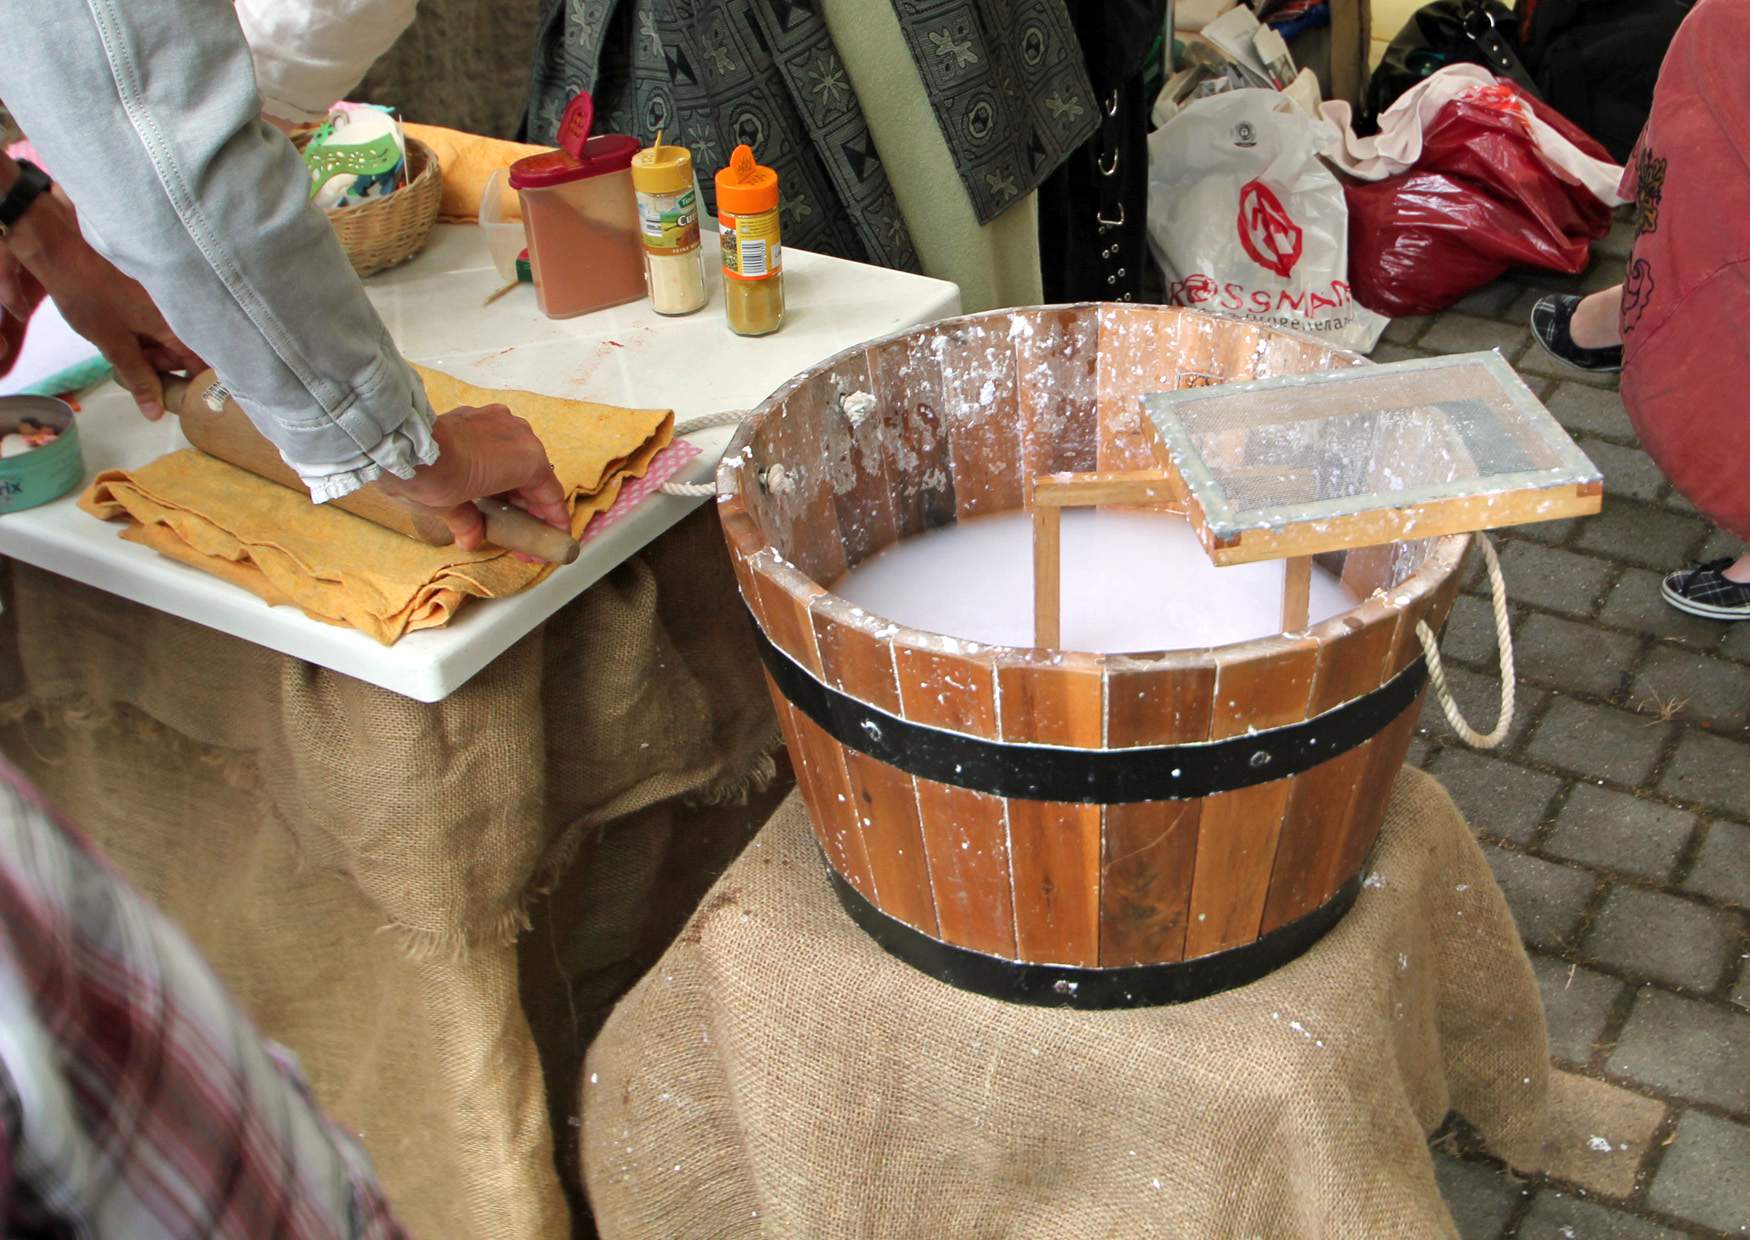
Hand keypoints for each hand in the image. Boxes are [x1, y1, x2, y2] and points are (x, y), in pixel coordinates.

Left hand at [6, 187, 203, 418]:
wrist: (62, 250)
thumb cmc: (89, 295)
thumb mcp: (112, 343)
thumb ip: (138, 378)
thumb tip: (155, 413)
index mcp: (175, 324)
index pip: (201, 363)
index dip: (193, 383)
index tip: (178, 396)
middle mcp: (177, 311)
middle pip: (183, 351)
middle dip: (160, 364)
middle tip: (129, 363)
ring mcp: (163, 300)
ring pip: (167, 335)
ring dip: (148, 347)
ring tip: (118, 342)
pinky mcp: (149, 292)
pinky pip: (156, 320)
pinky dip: (141, 330)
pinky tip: (119, 326)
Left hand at [375, 404, 569, 555]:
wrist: (401, 442)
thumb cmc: (435, 477)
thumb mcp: (453, 510)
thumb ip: (469, 524)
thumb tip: (471, 539)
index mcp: (528, 461)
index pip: (551, 497)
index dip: (553, 523)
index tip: (552, 540)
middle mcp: (521, 436)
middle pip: (535, 477)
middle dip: (530, 507)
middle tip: (521, 533)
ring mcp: (501, 420)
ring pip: (518, 457)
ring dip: (514, 484)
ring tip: (502, 509)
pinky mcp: (479, 414)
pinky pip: (500, 442)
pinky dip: (497, 463)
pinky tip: (484, 480)